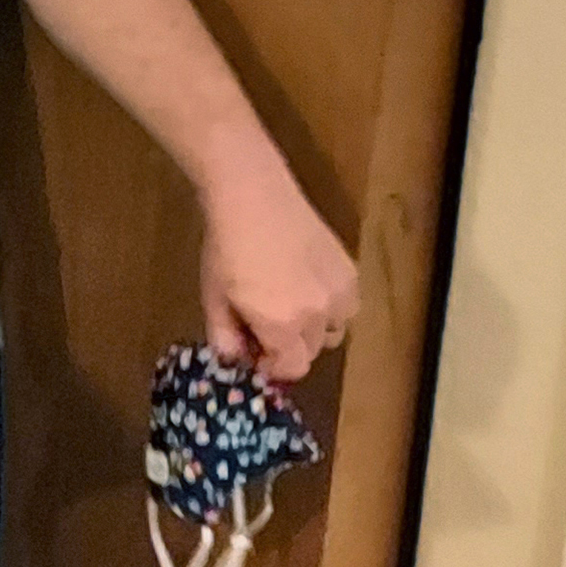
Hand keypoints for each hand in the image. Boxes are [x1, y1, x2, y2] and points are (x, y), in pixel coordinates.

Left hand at [198, 163, 358, 381]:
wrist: (254, 197)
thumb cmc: (225, 248)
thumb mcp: (214, 298)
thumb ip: (225, 337)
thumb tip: (236, 361)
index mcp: (282, 325)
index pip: (292, 369)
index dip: (272, 368)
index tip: (255, 354)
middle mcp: (318, 314)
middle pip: (311, 352)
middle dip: (286, 348)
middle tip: (263, 327)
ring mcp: (340, 292)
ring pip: (334, 332)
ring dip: (312, 331)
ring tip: (287, 308)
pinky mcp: (351, 272)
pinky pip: (348, 307)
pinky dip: (331, 309)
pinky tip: (307, 289)